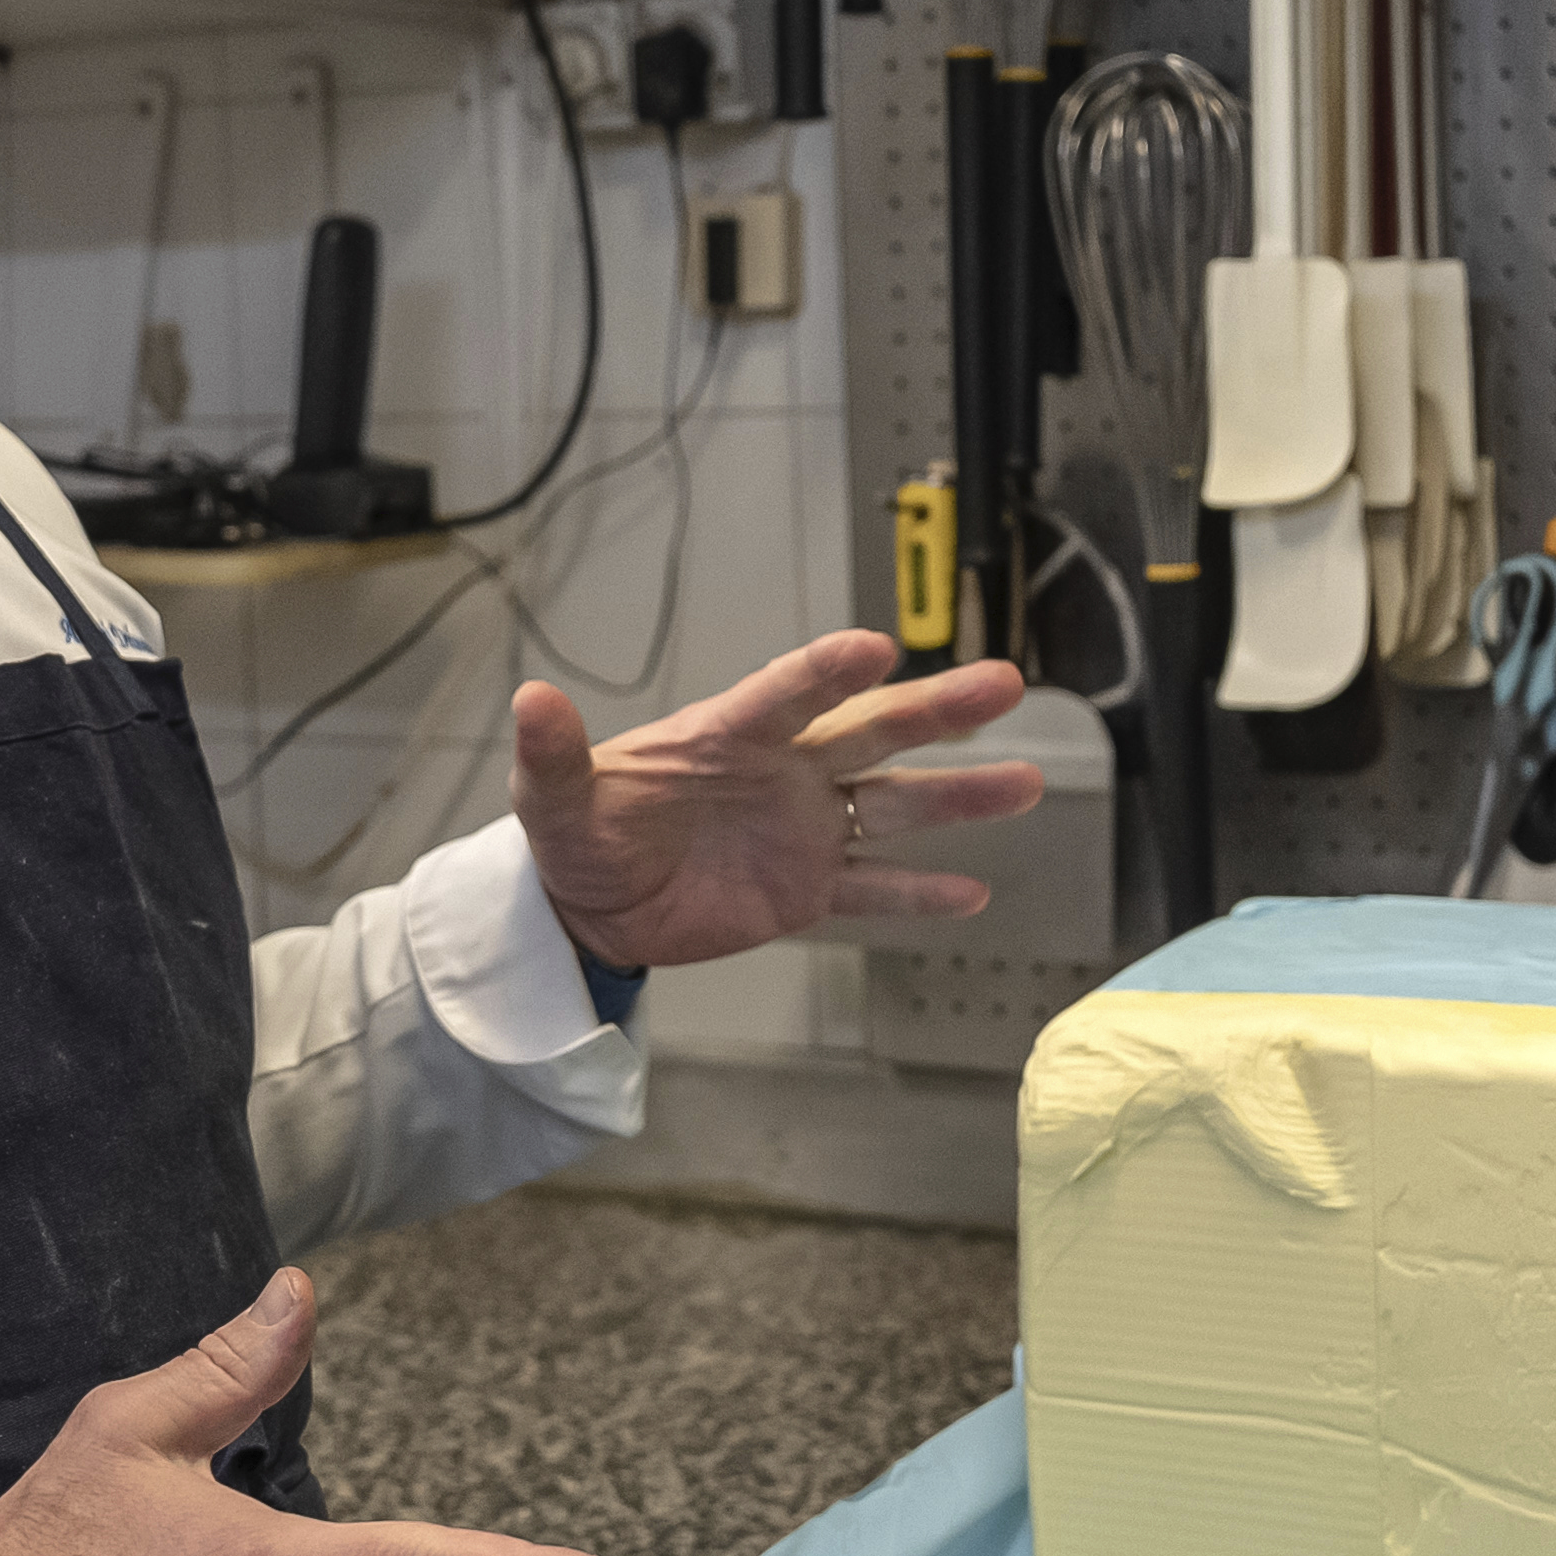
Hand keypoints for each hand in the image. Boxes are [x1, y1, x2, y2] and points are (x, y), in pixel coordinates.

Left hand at [512, 630, 1045, 974]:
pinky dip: (919, 895)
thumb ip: (554, 755)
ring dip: (959, 798)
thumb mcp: (552, 799)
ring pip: (894, 808)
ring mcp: (802, 829)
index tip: (875, 650)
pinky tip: (974, 892)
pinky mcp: (806, 889)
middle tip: (1004, 684)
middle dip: (937, 710)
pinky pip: (872, 890)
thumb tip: (528, 701)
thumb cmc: (577, 833)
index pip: (786, 695)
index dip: (828, 672)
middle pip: (872, 733)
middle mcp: (782, 772)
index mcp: (727, 735)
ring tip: (1026, 783)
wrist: (588, 905)